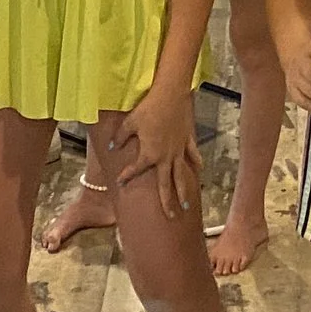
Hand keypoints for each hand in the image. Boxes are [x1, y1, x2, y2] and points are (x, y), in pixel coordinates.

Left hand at [109, 85, 202, 218]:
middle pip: (167, 184)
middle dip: (167, 201)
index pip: (136, 170)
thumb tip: (111, 148)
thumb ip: (120, 138)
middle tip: (170, 216)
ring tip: (186, 204)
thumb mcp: (130, 122)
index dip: (127, 176)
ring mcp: (179, 150)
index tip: (120, 184)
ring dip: (184, 190)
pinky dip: (196, 163)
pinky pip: (192, 155)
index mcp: (150, 154)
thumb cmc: (148, 108)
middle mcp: (166, 157)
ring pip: (182, 175)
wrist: (171, 95)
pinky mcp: (187, 140)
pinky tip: (199, 170)